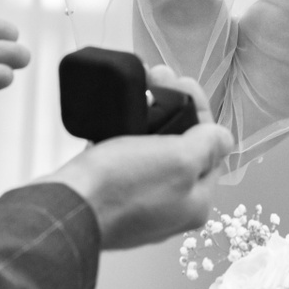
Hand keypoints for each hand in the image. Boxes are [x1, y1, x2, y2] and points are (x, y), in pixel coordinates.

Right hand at [49, 66, 232, 248]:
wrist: (65, 209)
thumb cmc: (121, 189)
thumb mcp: (178, 160)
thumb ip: (208, 146)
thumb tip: (224, 139)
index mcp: (196, 200)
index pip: (211, 146)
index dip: (198, 109)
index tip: (180, 84)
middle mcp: (171, 206)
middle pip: (182, 146)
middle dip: (171, 107)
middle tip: (156, 79)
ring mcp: (140, 203)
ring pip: (152, 150)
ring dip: (147, 117)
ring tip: (136, 89)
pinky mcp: (111, 196)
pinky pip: (125, 159)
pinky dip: (124, 135)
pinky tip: (116, 117)